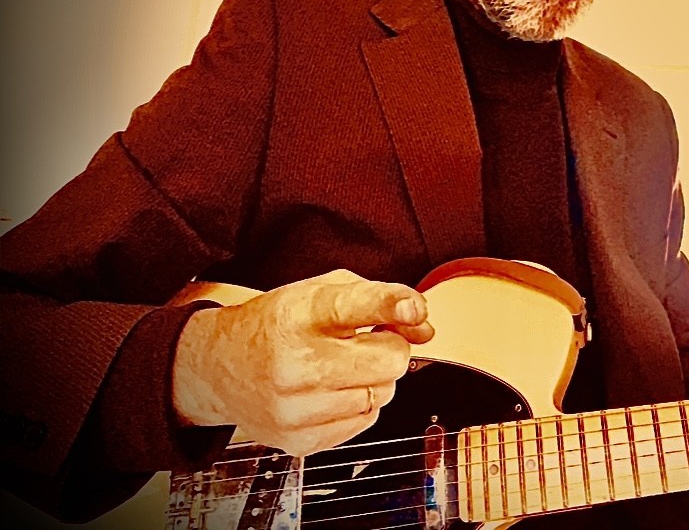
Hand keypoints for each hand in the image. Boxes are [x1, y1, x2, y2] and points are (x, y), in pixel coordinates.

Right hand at [172, 269, 433, 455]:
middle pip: (388, 360)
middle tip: (367, 340)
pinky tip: (334, 390)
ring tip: (344, 365)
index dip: (393, 306)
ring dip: (376, 378)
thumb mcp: (321, 291)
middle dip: (390, 347)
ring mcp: (295, 408)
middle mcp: (294, 362)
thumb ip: (379, 299)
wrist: (219, 366)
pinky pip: (365, 422)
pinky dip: (360, 404)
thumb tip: (425, 327)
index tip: (414, 310)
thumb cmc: (277, 324)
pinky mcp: (298, 440)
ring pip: (382, 394)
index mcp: (298, 313)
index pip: (355, 306)